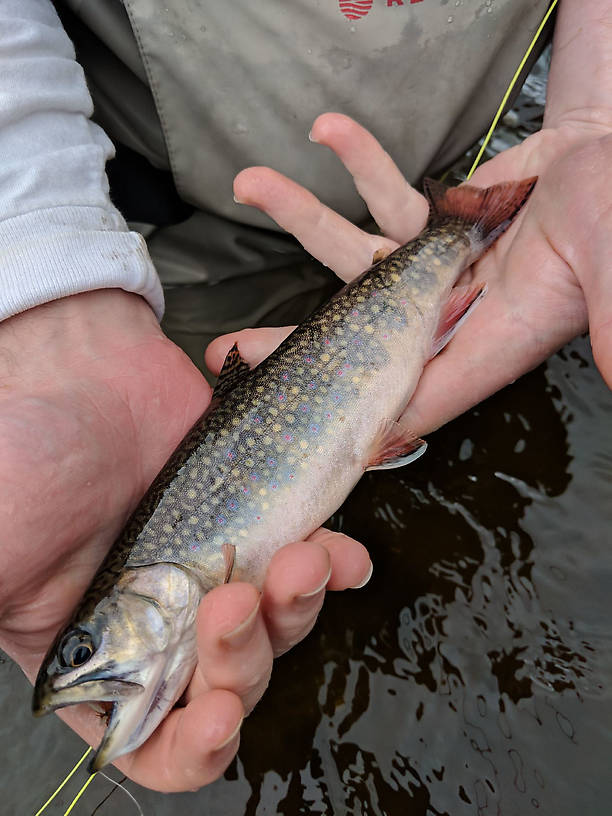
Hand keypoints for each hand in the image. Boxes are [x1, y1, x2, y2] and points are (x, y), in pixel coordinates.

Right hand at [0, 290, 370, 791]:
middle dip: (245, 660)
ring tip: (299, 559)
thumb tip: (39, 697)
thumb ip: (9, 614)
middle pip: (228, 681)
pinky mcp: (255, 513)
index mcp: (97, 648)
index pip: (150, 738)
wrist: (72, 358)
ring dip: (297, 608)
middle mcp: (160, 617)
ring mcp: (212, 563)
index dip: (189, 751)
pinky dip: (334, 565)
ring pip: (276, 624)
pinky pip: (307, 559)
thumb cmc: (17, 446)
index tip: (217, 721)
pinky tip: (338, 552)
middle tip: (236, 601)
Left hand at [208, 112, 611, 435]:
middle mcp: (450, 313)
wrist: (611, 162)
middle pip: (359, 342)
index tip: (301, 430)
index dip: (363, 420)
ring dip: (300, 216)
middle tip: (227, 356)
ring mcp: (433, 268)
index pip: (419, 394)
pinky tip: (328, 130)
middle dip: (291, 347)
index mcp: (489, 342)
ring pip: (354, 254)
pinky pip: (386, 192)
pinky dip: (360, 159)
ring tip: (250, 182)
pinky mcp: (431, 223)